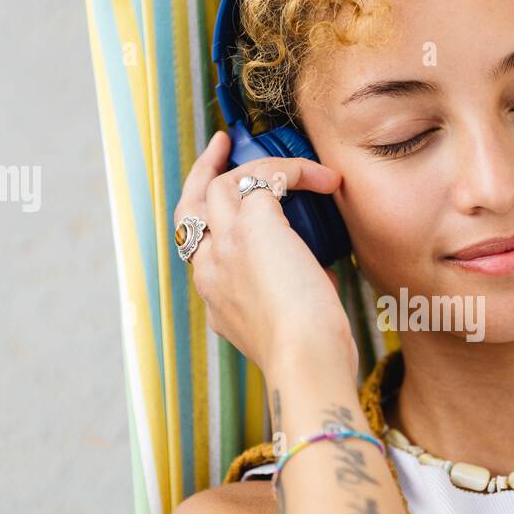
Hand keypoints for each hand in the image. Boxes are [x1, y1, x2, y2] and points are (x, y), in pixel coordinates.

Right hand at [173, 130, 357, 377]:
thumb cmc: (307, 357)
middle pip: (190, 209)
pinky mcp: (254, 226)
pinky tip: (324, 179)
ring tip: (284, 155)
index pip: (201, 249)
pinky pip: (267, 178)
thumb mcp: (286, 328)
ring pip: (220, 187)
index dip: (215, 224)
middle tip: (218, 151)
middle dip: (201, 176)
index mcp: (214, 298)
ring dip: (247, 161)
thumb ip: (290, 299)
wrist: (304, 362)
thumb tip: (318, 278)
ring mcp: (227, 245)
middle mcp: (209, 269)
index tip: (233, 210)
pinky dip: (294, 171)